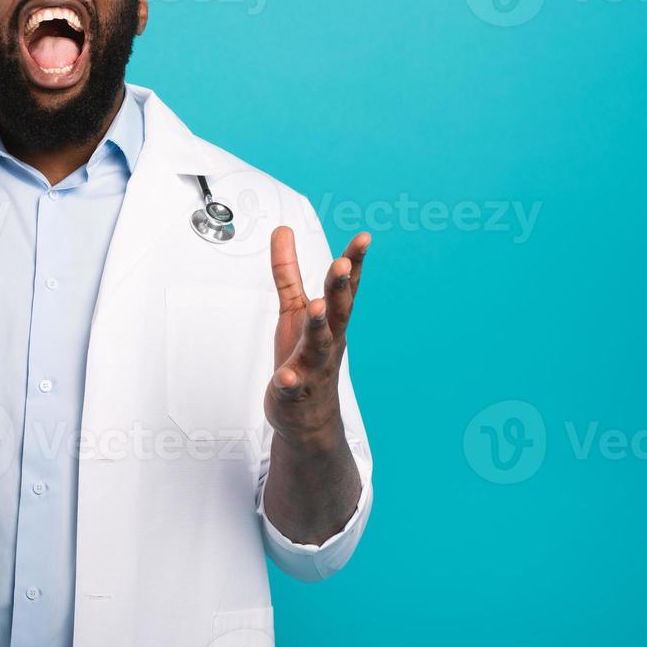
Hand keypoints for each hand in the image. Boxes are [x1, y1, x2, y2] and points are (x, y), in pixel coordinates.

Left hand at [264, 227, 369, 441]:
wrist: (308, 417)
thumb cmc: (303, 357)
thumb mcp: (293, 309)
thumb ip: (287, 271)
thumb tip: (283, 230)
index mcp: (331, 321)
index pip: (346, 288)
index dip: (354, 262)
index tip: (364, 237)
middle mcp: (328, 342)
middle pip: (337, 312)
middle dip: (339, 288)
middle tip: (341, 263)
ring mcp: (312, 368)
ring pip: (317, 346)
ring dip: (318, 326)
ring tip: (315, 307)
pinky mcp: (292, 393)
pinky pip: (292, 388)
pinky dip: (290, 382)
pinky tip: (286, 377)